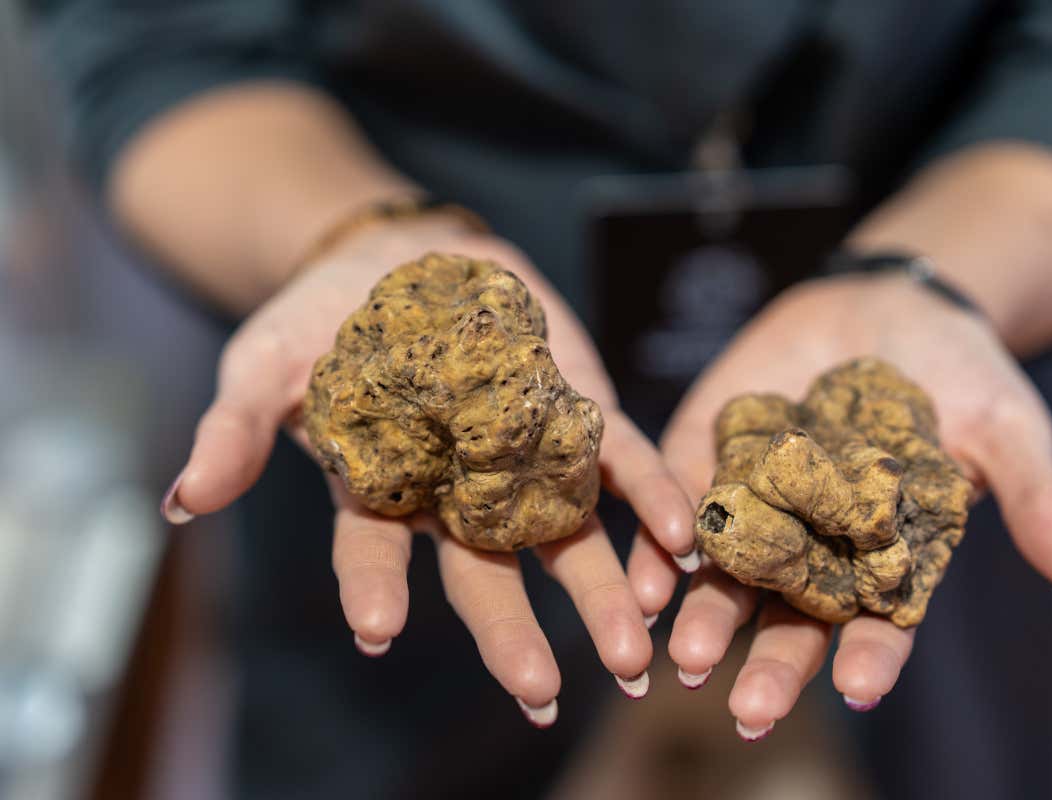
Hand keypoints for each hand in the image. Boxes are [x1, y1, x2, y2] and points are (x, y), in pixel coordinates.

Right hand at [160, 212, 695, 724]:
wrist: (403, 255)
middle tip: (542, 696)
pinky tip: (678, 544)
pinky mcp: (575, 415)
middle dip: (512, 633)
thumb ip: (236, 428)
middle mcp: (457, 494)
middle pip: (486, 573)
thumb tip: (181, 500)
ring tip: (634, 655)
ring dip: (601, 594)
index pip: (371, 552)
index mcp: (380, 493)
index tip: (375, 631)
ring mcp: (522, 460)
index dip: (371, 589)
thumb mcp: (265, 361)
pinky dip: (647, 502)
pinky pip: (617, 465)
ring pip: (565, 538)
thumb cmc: (321, 317)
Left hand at [627, 274, 1051, 736]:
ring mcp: (759, 500)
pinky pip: (683, 498)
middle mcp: (816, 544)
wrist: (889, 301)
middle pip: (792, 616)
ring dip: (707, 614)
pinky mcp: (711, 449)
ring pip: (728, 572)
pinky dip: (665, 535)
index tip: (859, 690)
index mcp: (886, 558)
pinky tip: (649, 573)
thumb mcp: (1004, 431)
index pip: (880, 622)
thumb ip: (1033, 501)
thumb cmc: (962, 372)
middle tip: (750, 711)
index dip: (872, 655)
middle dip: (773, 663)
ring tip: (686, 656)